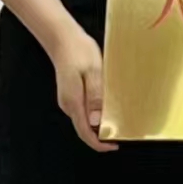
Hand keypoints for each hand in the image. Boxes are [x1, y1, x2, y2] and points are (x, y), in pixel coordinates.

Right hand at [48, 26, 117, 151]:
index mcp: (73, 102)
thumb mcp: (93, 72)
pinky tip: (106, 104)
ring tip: (116, 118)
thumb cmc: (78, 52)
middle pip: (84, 128)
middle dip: (101, 134)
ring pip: (84, 119)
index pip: (85, 132)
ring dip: (99, 122)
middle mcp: (68, 104)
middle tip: (120, 131)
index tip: (114, 145)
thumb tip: (97, 121)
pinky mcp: (70, 93)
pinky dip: (95, 112)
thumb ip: (95, 96)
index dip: (99, 143)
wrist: (62, 38)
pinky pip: (83, 109)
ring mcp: (68, 99)